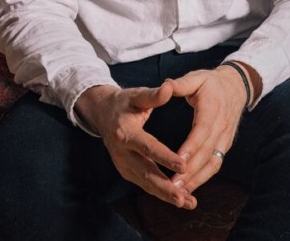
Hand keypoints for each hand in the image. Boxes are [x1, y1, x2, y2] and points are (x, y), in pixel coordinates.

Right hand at [76, 84, 194, 208]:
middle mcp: (122, 153)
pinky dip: (161, 193)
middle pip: (145, 173)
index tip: (183, 165)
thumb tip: (169, 87)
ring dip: (166, 195)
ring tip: (187, 202)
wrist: (103, 113)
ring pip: (146, 183)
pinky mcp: (126, 171)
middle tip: (184, 198)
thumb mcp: (137, 95)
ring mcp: (122, 164)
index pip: (148, 147)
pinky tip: (179, 198)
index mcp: (125, 133)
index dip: (165, 157)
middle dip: (165, 187)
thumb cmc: (125, 102)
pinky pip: (145, 184)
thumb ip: (154, 95)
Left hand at [164, 65, 247, 198]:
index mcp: (213, 107)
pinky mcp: (226, 144)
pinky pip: (216, 163)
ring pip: (213, 161)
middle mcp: (222, 124)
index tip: (178, 160)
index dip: (191, 146)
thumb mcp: (196, 77)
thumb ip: (180, 84)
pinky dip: (203, 177)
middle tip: (172, 185)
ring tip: (179, 192)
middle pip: (207, 151)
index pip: (202, 129)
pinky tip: (189, 187)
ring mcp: (225, 136)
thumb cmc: (211, 82)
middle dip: (191, 170)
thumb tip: (165, 85)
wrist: (237, 86)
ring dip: (197, 178)